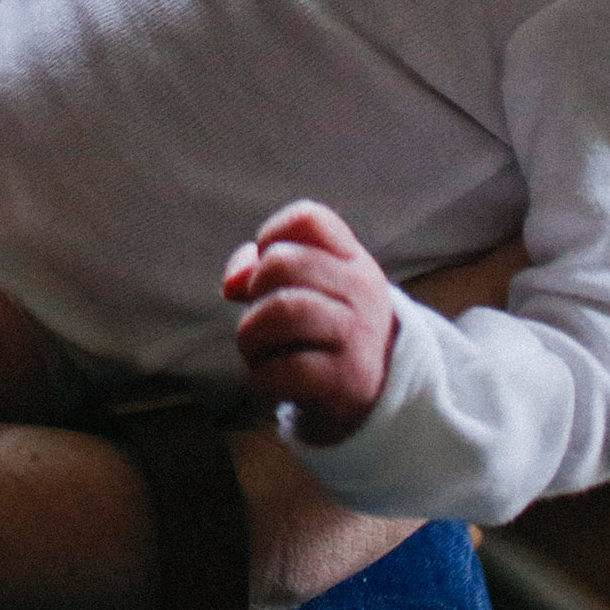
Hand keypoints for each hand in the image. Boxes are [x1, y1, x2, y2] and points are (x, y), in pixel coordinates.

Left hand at [223, 201, 395, 447]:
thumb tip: (232, 284)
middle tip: (261, 317)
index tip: (270, 270)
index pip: (308, 218)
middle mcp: (361, 290)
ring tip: (259, 350)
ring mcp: (356, 334)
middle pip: (281, 262)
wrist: (377, 391)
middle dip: (253, 291)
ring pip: (279, 311)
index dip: (271, 236)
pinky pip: (283, 368)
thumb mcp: (308, 289)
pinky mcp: (345, 380)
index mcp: (352, 259)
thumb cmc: (326, 329)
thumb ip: (262, 269)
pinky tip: (272, 379)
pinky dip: (262, 376)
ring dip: (250, 334)